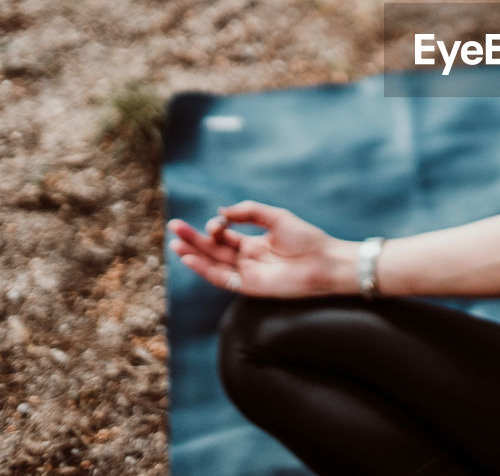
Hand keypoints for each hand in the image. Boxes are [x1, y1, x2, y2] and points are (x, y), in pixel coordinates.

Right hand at [167, 201, 356, 297]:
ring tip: (175, 243)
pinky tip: (190, 258)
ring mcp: (247, 273)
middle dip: (194, 239)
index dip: (216, 227)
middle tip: (174, 226)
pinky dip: (204, 269)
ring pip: (213, 264)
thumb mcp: (276, 217)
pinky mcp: (248, 286)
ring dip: (193, 254)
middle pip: (214, 250)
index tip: (217, 221)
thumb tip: (221, 212)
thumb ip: (249, 212)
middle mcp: (248, 259)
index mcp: (255, 244)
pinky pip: (221, 279)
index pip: (225, 237)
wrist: (325, 261)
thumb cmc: (307, 239)